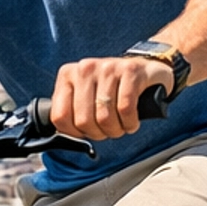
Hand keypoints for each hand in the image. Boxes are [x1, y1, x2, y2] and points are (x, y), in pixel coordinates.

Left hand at [49, 55, 170, 140]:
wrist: (146, 70)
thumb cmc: (113, 91)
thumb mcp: (86, 98)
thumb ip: (72, 113)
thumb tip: (64, 137)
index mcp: (68, 75)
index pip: (60, 117)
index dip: (75, 133)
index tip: (87, 131)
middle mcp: (85, 68)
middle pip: (83, 121)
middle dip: (98, 133)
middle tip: (108, 129)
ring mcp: (108, 68)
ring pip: (105, 117)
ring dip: (116, 129)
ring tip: (122, 124)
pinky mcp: (131, 71)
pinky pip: (125, 109)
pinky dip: (130, 123)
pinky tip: (132, 121)